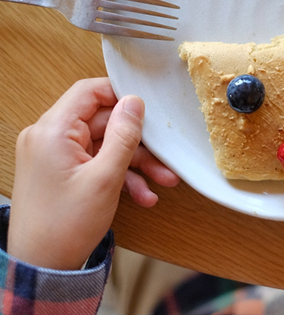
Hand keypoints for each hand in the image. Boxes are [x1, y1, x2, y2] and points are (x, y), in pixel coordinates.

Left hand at [8, 78, 179, 269]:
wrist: (42, 267)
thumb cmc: (65, 225)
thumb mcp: (105, 178)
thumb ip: (123, 135)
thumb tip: (134, 102)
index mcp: (52, 131)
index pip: (89, 92)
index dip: (121, 95)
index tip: (148, 107)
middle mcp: (50, 137)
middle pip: (102, 122)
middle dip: (137, 142)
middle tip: (165, 157)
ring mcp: (55, 155)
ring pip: (104, 145)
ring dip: (134, 163)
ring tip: (162, 181)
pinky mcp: (62, 171)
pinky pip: (96, 162)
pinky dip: (119, 175)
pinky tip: (142, 195)